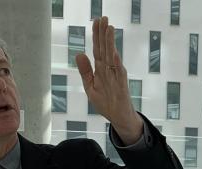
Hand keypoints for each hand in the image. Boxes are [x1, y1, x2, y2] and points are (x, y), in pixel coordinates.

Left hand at [75, 17, 140, 137]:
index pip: (98, 48)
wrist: (118, 118)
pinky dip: (116, 63)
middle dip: (104, 33)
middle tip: (103, 18)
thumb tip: (79, 53)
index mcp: (101, 69)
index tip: (96, 21)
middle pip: (105, 48)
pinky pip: (119, 74)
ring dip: (111, 43)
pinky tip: (114, 53)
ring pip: (112, 57)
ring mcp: (116, 77)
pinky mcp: (121, 87)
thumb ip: (85, 71)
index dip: (96, 35)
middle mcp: (109, 70)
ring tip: (109, 29)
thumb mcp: (90, 86)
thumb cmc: (106, 102)